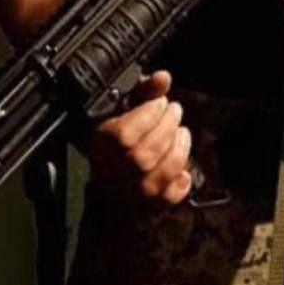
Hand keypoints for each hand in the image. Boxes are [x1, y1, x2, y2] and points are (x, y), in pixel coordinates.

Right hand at [87, 70, 192, 206]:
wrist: (111, 189)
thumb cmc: (119, 142)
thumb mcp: (124, 110)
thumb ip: (144, 91)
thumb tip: (163, 77)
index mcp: (101, 145)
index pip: (124, 135)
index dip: (148, 115)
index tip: (161, 103)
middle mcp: (114, 171)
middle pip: (145, 153)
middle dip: (167, 127)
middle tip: (175, 112)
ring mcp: (132, 191)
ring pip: (160, 173)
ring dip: (179, 149)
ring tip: (182, 133)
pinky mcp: (150, 207)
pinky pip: (171, 195)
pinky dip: (181, 180)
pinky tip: (181, 167)